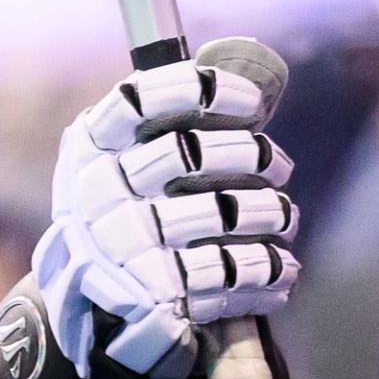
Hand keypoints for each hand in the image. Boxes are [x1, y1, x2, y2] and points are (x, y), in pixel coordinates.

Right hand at [33, 50, 297, 378]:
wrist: (103, 309)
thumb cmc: (135, 215)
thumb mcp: (135, 161)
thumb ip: (183, 120)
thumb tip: (263, 69)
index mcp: (94, 145)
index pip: (143, 98)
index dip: (206, 91)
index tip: (251, 102)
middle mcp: (99, 191)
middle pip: (191, 152)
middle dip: (252, 155)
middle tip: (276, 167)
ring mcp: (124, 243)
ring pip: (222, 212)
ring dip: (272, 213)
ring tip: (284, 218)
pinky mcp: (154, 291)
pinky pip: (230, 270)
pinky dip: (268, 269)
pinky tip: (282, 270)